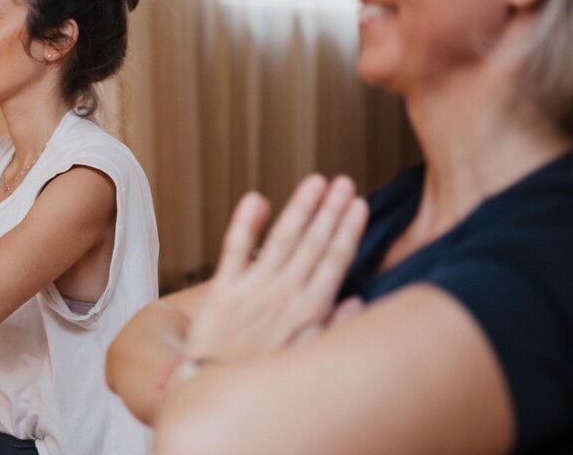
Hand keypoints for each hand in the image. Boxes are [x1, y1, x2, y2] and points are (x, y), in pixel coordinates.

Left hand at [184, 175, 368, 363]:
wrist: (215, 392)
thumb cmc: (263, 379)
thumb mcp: (308, 361)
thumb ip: (333, 329)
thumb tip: (357, 301)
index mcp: (309, 312)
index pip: (335, 260)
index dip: (348, 229)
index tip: (358, 204)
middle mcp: (284, 294)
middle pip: (313, 243)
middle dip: (330, 209)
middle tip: (342, 181)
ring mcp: (253, 288)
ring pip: (282, 238)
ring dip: (300, 208)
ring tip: (315, 182)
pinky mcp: (223, 288)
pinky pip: (234, 248)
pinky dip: (245, 222)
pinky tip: (257, 199)